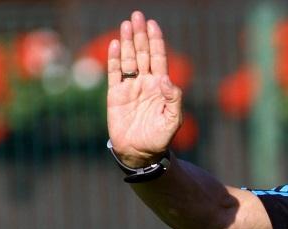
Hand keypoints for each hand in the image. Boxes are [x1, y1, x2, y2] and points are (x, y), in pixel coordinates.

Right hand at [107, 11, 182, 166]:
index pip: (158, 58)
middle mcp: (145, 83)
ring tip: (126, 25)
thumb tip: (165, 78)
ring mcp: (130, 88)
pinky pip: (114, 74)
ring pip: (128, 60)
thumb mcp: (173, 120)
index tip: (153, 24)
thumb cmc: (160, 138)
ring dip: (126, 42)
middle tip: (137, 15)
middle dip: (140, 35)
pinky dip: (113, 60)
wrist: (140, 153)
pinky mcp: (115, 95)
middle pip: (142, 53)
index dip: (156, 41)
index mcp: (160, 86)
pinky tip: (114, 45)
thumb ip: (173, 99)